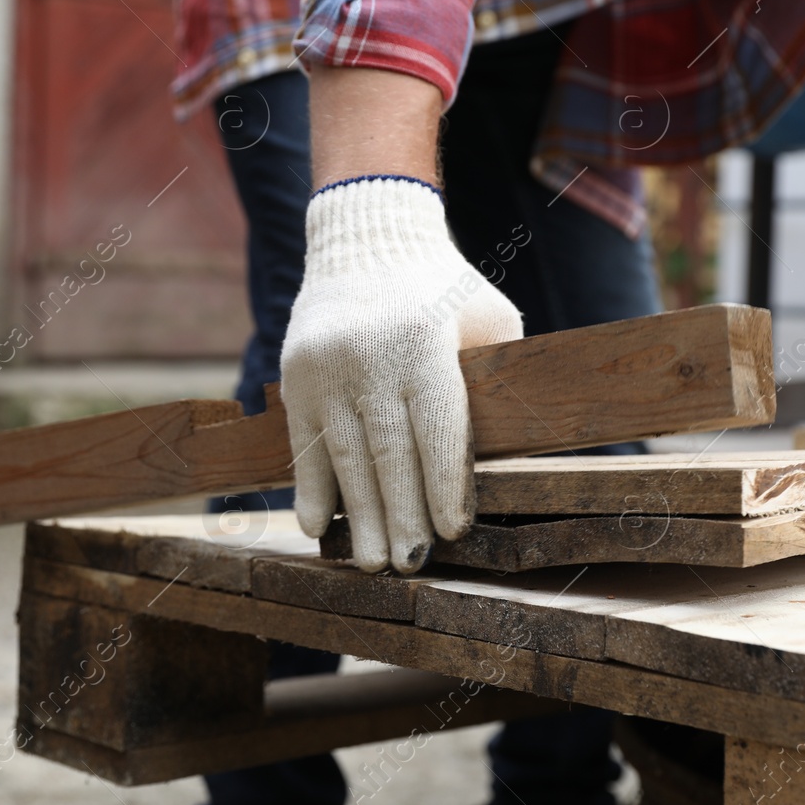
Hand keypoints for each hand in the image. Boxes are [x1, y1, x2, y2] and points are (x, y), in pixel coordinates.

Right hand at [281, 176, 523, 571]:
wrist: (366, 239)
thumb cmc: (443, 287)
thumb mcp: (485, 313)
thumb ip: (496, 372)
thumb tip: (508, 446)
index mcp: (424, 339)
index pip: (437, 426)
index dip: (444, 484)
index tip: (452, 532)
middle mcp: (370, 354)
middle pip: (389, 451)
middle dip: (402, 516)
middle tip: (411, 565)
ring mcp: (326, 367)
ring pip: (343, 455)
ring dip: (358, 516)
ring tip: (372, 563)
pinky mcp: (296, 375)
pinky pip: (303, 441)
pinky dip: (310, 486)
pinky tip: (317, 527)